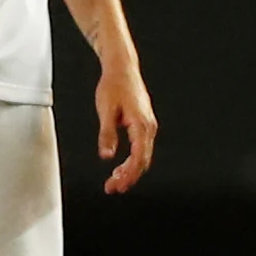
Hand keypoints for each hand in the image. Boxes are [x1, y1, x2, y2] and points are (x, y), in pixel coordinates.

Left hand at [95, 57, 158, 194]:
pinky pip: (141, 148)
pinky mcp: (143, 124)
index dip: (128, 174)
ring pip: (142, 156)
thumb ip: (107, 134)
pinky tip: (120, 167)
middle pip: (143, 160)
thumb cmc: (113, 85)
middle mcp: (149, 127)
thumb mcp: (106, 110)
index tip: (117, 184)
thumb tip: (107, 155)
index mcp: (141, 124)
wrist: (122, 68)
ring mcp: (148, 126)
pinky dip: (132, 160)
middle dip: (128, 177)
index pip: (138, 156)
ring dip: (130, 170)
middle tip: (112, 188)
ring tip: (114, 181)